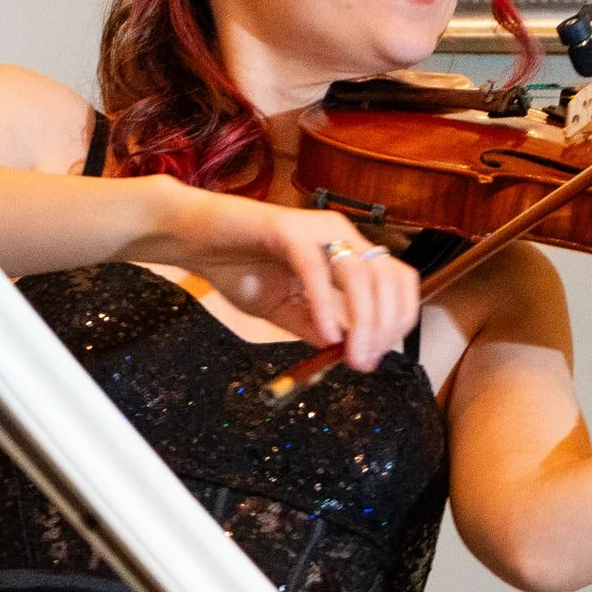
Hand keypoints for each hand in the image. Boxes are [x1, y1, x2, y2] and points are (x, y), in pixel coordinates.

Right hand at [134, 182, 420, 371]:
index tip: (379, 355)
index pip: (397, 280)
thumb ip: (318, 327)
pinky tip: (324, 335)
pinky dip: (325, 306)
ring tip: (351, 357)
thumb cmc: (238, 267)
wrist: (193, 240)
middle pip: (388, 279)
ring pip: (361, 276)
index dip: (398, 319)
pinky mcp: (287, 230)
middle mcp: (340, 234)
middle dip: (384, 327)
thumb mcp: (285, 309)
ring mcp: (316, 229)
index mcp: (346, 250)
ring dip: (363, 322)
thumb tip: (350, 354)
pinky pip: (316, 270)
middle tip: (365, 363)